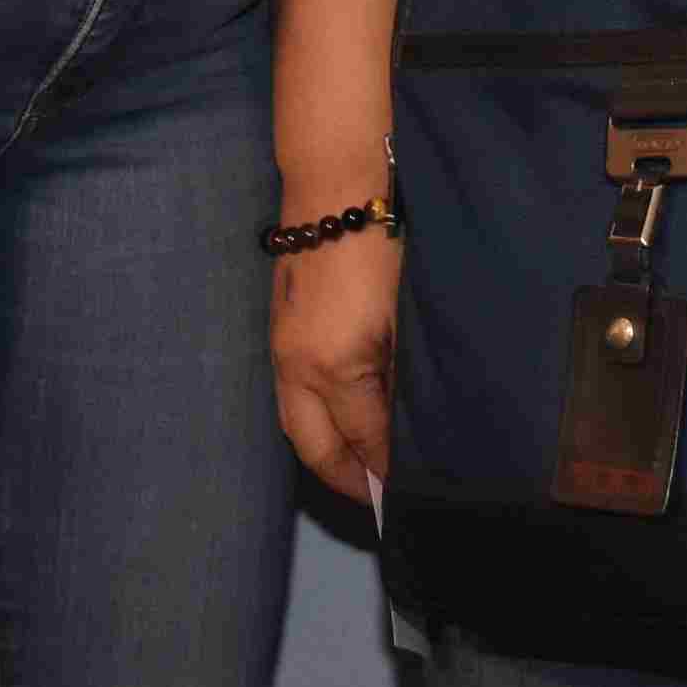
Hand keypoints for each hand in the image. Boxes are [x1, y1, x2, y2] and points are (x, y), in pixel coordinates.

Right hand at [271, 208, 399, 503]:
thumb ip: (400, 376)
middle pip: (314, 446)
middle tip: (376, 499)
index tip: (407, 490)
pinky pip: (290, 393)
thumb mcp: (403, 318)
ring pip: (295, 422)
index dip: (386, 469)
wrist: (333, 186)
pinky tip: (337, 419)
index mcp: (334, 367)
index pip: (363, 438)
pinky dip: (314, 418)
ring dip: (324, 451)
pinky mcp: (279, 329)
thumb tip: (403, 423)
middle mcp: (297, 367)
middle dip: (344, 478)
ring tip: (357, 469)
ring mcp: (281, 348)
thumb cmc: (381, 247)